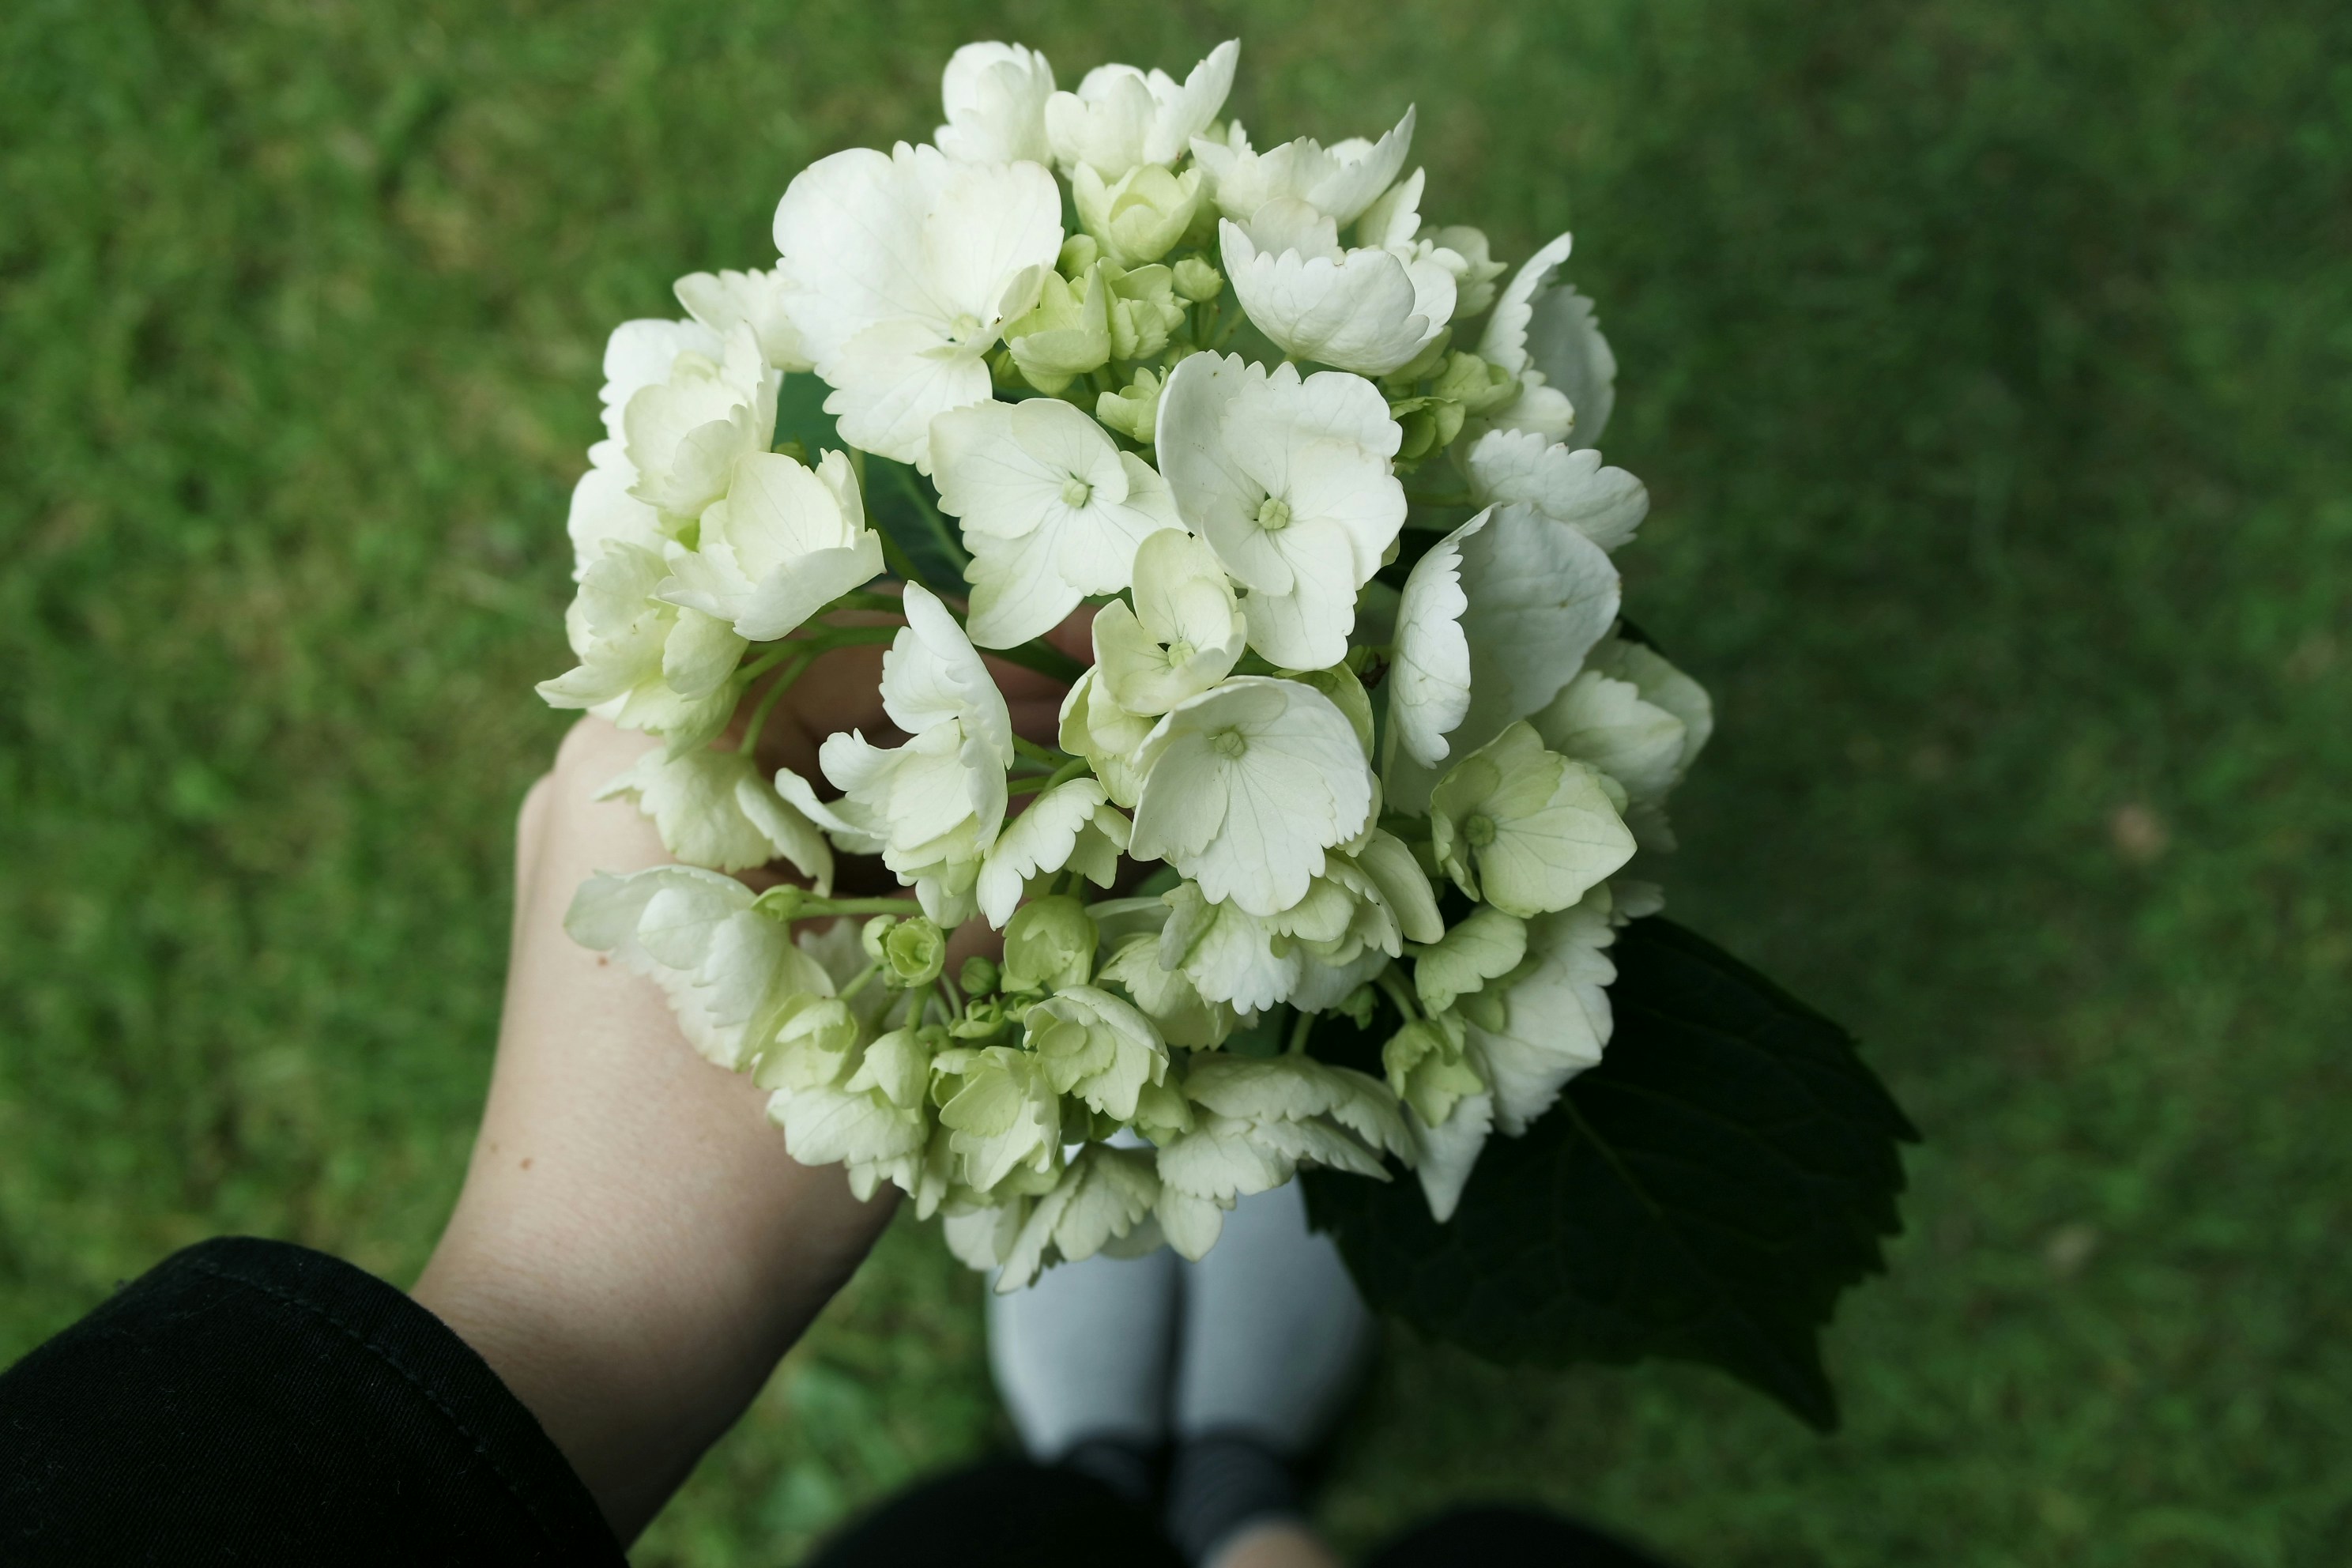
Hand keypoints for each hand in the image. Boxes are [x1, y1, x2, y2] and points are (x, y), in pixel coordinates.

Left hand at [411, 605, 1092, 1542]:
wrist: (579, 1345)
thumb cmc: (715, 1188)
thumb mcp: (890, 1021)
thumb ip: (1003, 890)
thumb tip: (1126, 801)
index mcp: (644, 759)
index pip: (842, 623)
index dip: (994, 635)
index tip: (1112, 661)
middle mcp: (616, 775)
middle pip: (830, 686)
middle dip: (984, 718)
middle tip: (1118, 751)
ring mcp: (627, 853)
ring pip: (817, 770)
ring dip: (945, 792)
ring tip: (1078, 822)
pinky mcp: (653, 924)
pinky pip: (788, 844)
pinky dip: (889, 858)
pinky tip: (995, 889)